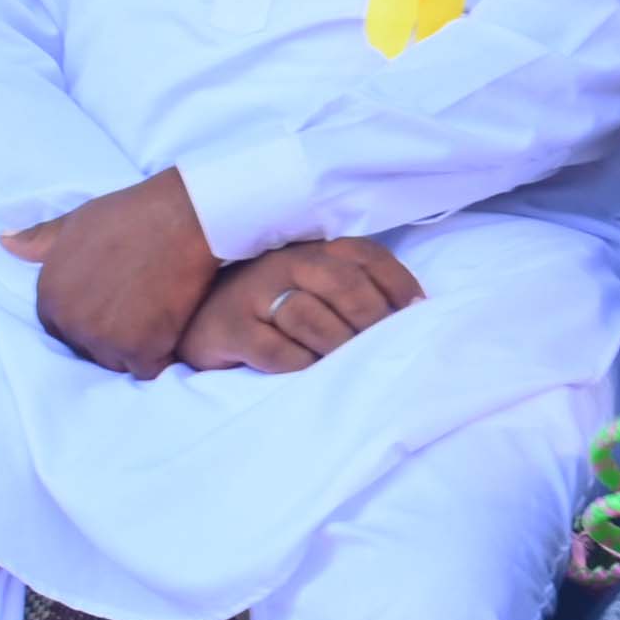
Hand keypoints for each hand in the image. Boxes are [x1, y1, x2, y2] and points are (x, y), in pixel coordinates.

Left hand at [4, 170, 221, 379]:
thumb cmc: (134, 214)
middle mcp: (69, 321)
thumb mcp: (77, 221)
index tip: (117, 307)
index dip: (91, 320)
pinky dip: (162, 356)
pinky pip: (148, 369)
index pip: (61, 329)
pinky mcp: (140, 347)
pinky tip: (175, 333)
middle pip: (88, 349)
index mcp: (49, 296)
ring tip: (161, 324)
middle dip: (112, 338)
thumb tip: (4, 241)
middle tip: (144, 315)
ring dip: (137, 351)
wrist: (185, 215)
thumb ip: (40, 239)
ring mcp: (103, 337)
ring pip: (117, 362)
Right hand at [172, 237, 423, 375]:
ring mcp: (254, 293)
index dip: (398, 286)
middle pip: (342, 284)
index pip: (369, 257)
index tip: (416, 314)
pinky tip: (307, 370)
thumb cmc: (276, 303)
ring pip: (308, 315)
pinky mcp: (229, 328)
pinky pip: (272, 348)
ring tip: (345, 361)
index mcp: (318, 250)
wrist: (203, 318)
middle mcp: (287, 263)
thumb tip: (415, 311)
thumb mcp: (318, 285)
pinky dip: (297, 362)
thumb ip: (358, 287)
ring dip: (336, 343)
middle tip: (381, 346)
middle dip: (370, 318)